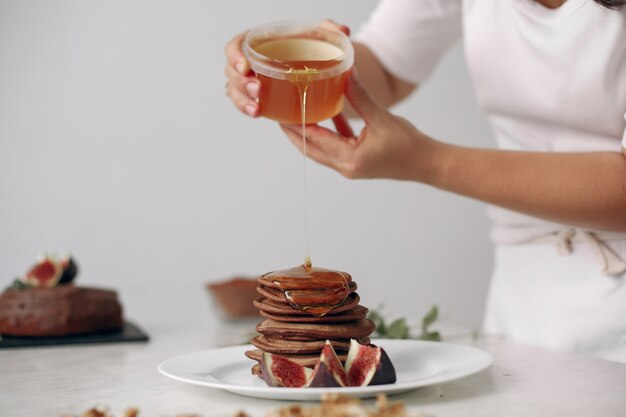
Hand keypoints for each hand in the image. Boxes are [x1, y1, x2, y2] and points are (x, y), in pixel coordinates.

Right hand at [224, 20, 350, 117]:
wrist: (314, 65)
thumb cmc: (311, 49)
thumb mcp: (319, 36)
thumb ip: (329, 30)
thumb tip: (342, 30)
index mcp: (259, 42)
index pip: (236, 46)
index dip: (235, 55)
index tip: (246, 66)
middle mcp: (251, 61)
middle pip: (231, 71)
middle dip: (240, 83)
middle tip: (257, 89)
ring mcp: (251, 81)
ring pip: (234, 90)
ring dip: (242, 100)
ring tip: (257, 109)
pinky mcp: (258, 97)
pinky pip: (245, 103)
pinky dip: (248, 109)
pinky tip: (258, 113)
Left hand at [280, 71, 442, 182]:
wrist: (426, 163)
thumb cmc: (409, 145)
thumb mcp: (381, 118)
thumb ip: (360, 97)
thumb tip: (346, 74)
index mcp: (349, 158)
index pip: (314, 140)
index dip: (295, 126)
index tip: (281, 114)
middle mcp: (345, 167)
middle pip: (310, 149)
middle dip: (294, 132)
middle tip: (280, 114)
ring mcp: (349, 167)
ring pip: (320, 150)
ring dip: (308, 134)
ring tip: (296, 116)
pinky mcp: (355, 163)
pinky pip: (334, 148)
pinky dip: (328, 134)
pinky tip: (326, 116)